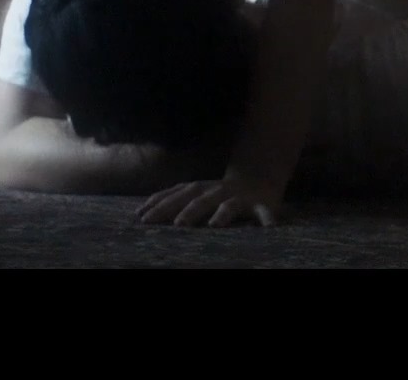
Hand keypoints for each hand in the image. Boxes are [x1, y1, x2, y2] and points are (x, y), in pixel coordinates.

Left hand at [138, 176, 282, 227]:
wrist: (259, 179)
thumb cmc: (220, 194)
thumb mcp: (197, 193)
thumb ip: (174, 199)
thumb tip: (138, 212)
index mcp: (202, 189)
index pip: (178, 194)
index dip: (161, 203)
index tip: (142, 216)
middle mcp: (219, 191)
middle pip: (202, 199)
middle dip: (190, 210)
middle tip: (178, 224)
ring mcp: (241, 198)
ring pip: (231, 205)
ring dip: (223, 213)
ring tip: (215, 224)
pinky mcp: (263, 204)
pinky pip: (266, 212)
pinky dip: (268, 218)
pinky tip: (269, 228)